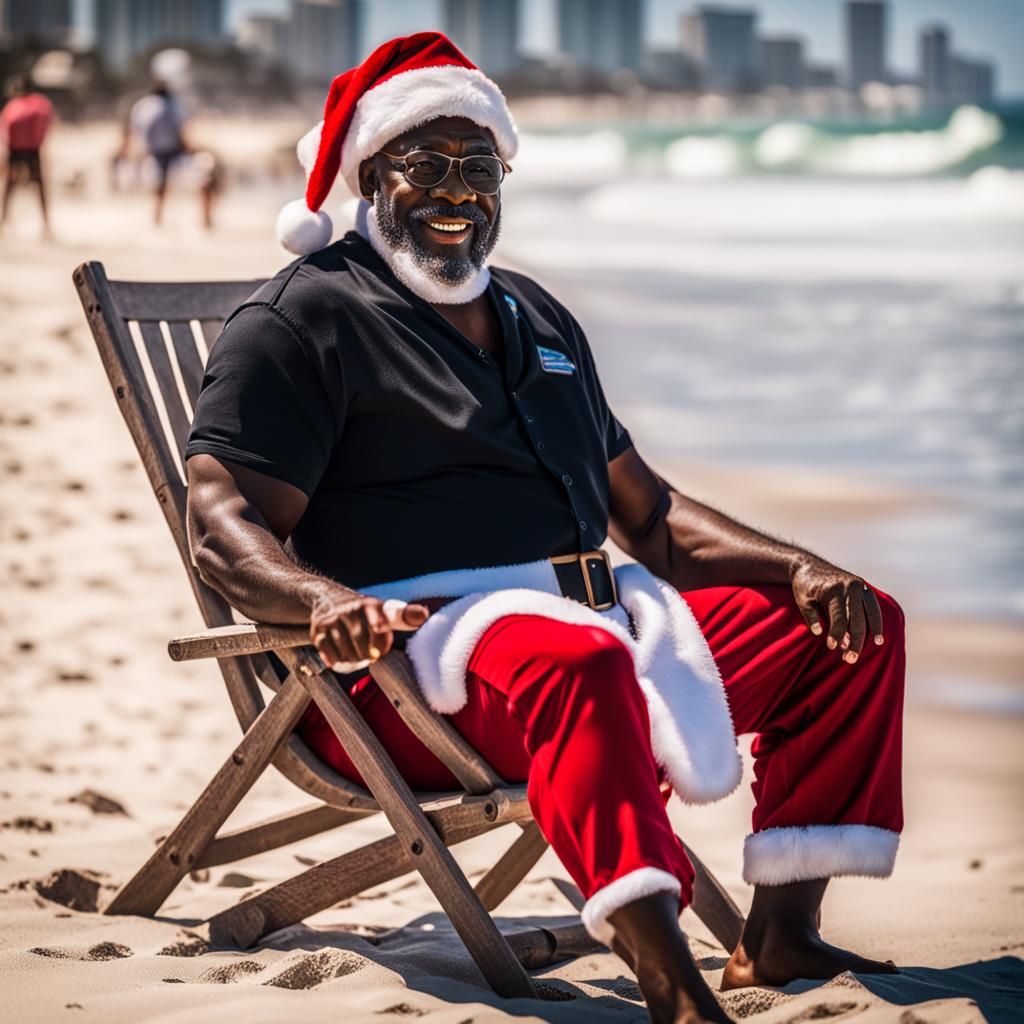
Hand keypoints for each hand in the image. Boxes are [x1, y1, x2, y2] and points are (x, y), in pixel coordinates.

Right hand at [309, 590, 428, 671]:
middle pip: (363, 647)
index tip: (381, 647)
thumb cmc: (365, 612)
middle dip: (368, 656)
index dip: (381, 640)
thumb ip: (405, 616)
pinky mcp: (318, 629)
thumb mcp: (385, 611)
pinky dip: (336, 660)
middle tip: (369, 655)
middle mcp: (352, 609)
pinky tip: (339, 656)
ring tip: (355, 654)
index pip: (379, 623)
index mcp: (371, 605)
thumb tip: (425, 615)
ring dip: (353, 659)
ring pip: (347, 653)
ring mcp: (333, 619)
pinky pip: (329, 654)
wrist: (328, 598)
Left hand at [790, 556, 884, 663]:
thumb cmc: (803, 587)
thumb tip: (820, 633)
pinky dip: (877, 621)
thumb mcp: (802, 601)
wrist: (809, 565)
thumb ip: (810, 617)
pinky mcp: (863, 587)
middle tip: (850, 659)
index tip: (832, 648)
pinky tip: (878, 637)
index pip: (838, 617)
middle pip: (856, 618)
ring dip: (871, 632)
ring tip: (874, 648)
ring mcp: (859, 586)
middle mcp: (849, 587)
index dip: (836, 634)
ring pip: (870, 613)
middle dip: (855, 641)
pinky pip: (874, 606)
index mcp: (832, 590)